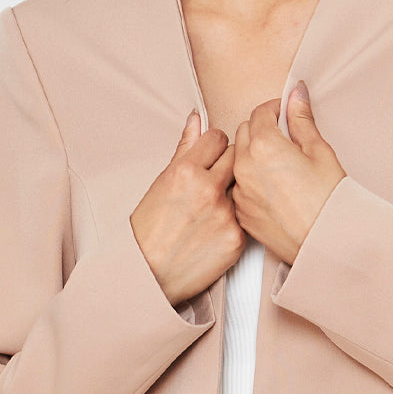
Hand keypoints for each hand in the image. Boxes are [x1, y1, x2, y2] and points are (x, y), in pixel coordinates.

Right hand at [130, 111, 244, 306]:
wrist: (148, 275)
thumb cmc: (149, 229)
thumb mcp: (161, 183)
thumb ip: (184, 149)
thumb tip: (196, 118)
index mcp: (185, 171)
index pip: (218, 138)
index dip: (215, 147)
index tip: (210, 156)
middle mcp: (208, 190)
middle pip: (237, 158)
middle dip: (228, 164)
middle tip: (214, 180)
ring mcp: (225, 215)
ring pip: (243, 188)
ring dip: (232, 193)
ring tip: (211, 207)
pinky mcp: (237, 239)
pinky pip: (244, 218)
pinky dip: (234, 220)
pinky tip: (216, 228)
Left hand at [230, 80, 345, 265]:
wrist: (326, 243)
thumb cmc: (329, 199)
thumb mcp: (320, 152)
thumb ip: (302, 120)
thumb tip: (296, 93)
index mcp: (264, 145)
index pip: (260, 112)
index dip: (274, 109)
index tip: (284, 113)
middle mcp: (244, 166)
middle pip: (243, 132)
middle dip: (260, 128)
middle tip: (283, 137)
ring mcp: (239, 191)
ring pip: (237, 159)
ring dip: (251, 153)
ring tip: (276, 163)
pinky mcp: (241, 212)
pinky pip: (238, 185)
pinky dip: (249, 179)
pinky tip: (271, 187)